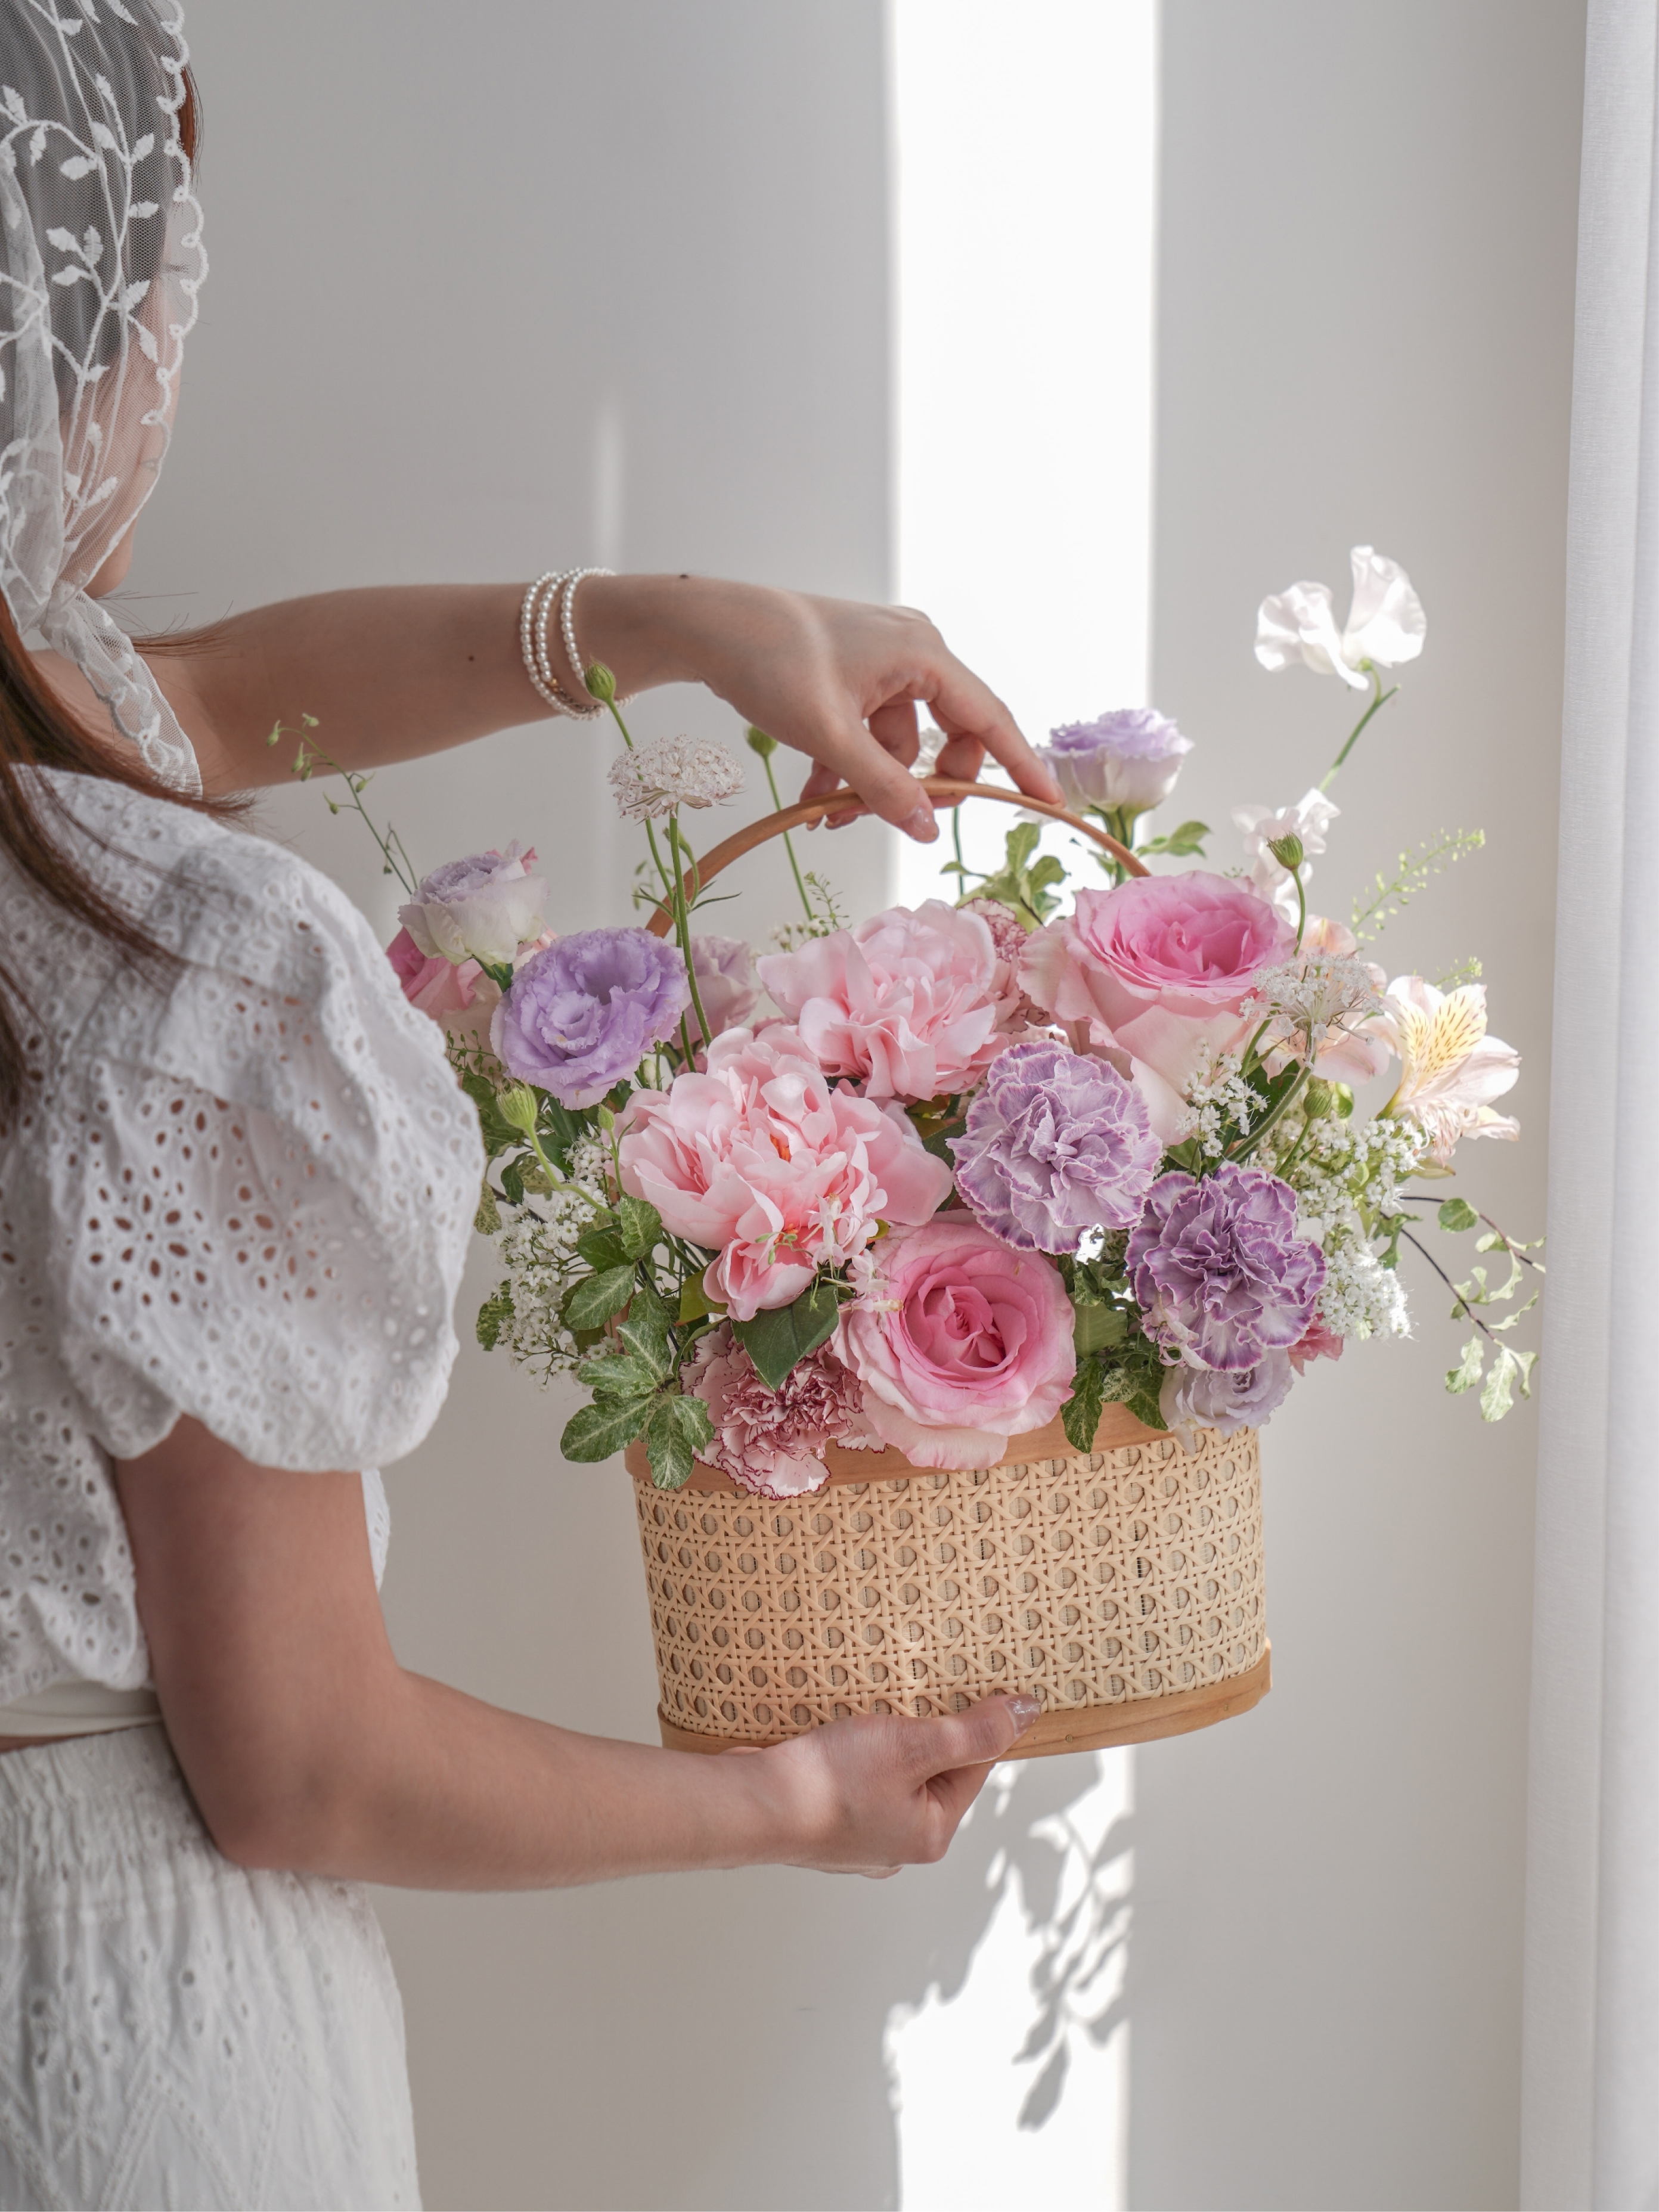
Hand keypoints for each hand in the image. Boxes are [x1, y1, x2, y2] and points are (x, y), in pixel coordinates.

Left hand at [584, 576, 1063, 842]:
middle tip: (887, 821)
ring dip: (870, 786)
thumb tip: (928, 829)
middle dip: (917, 787)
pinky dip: (849, 768)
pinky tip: (814, 797)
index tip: (1049, 805)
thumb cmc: (769, 663)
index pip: (989, 719)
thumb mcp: (829, 736)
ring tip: (825, 816)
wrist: (708, 626)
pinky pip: (870, 733)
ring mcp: (883, 662)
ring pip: (900, 744)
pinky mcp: (853, 674)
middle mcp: (914, 652)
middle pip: (946, 737)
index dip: (1020, 766)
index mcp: (923, 654)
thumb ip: (882, 787)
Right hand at [738, 1694, 1040, 1876]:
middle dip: (919, 1734)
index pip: (973, 1768)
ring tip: (864, 1719)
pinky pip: (851, 1784)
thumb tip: (1026, 1713)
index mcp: (930, 1834)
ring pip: (888, 1777)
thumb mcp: (913, 1746)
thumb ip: (972, 1731)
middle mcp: (897, 1845)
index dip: (968, 1725)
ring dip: (881, 1745)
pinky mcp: (824, 1824)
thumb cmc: (829, 1785)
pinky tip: (832, 1741)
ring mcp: (858, 1839)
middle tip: (901, 1702)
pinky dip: (847, 1760)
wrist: (752, 1806)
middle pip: (929, 1772)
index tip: (956, 1691)